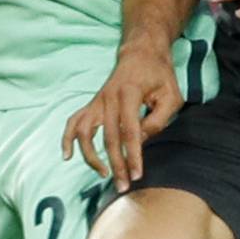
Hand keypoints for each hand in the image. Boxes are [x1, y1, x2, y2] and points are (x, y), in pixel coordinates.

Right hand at [61, 43, 183, 190]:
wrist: (141, 52)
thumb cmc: (159, 74)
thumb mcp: (171, 94)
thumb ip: (159, 119)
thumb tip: (140, 141)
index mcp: (130, 93)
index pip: (130, 131)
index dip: (133, 155)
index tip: (137, 175)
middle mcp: (108, 98)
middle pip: (109, 137)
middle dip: (116, 164)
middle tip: (123, 186)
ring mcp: (97, 101)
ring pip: (86, 132)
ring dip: (91, 156)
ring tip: (103, 174)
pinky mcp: (92, 104)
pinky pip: (74, 122)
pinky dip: (68, 139)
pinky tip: (68, 155)